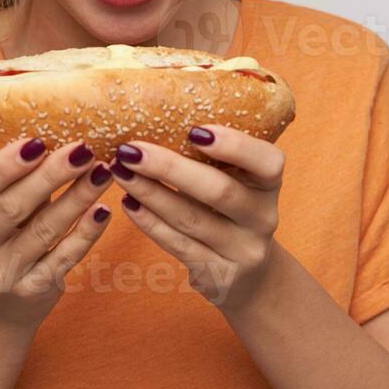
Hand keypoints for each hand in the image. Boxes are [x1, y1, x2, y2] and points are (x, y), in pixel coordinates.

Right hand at [0, 138, 112, 332]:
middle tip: (83, 149)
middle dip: (51, 175)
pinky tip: (103, 210)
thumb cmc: (3, 230)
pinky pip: (64, 257)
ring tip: (103, 171)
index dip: (4, 166)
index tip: (37, 140)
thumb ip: (11, 173)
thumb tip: (53, 125)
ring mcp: (1, 273)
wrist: (2, 300)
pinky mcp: (32, 291)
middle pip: (12, 207)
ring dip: (77, 197)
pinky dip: (86, 232)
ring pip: (44, 230)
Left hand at [108, 125, 284, 312]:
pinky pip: (178, 245)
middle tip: (130, 149)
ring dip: (150, 193)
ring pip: (191, 219)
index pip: (267, 162)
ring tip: (119, 171)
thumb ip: (213, 155)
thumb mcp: (237, 180)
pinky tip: (128, 204)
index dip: (234, 145)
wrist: (251, 276)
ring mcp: (243, 250)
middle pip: (219, 191)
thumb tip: (157, 112)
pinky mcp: (218, 275)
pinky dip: (150, 223)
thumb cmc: (231, 209)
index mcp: (270, 184)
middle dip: (170, 168)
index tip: (194, 130)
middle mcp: (263, 217)